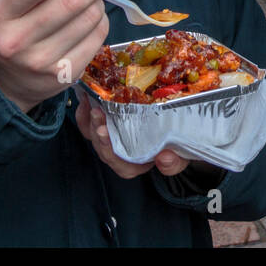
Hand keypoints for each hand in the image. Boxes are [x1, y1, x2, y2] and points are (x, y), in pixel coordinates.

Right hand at [0, 0, 108, 114]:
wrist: (8, 82)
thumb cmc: (16, 29)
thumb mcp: (15, 1)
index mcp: (1, 15)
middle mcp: (17, 41)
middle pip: (71, 1)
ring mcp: (41, 61)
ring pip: (90, 18)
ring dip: (98, 2)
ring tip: (91, 1)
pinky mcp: (64, 75)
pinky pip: (98, 37)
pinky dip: (101, 22)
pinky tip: (91, 21)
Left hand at [75, 90, 190, 178]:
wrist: (176, 131)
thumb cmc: (177, 145)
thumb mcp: (181, 155)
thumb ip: (174, 162)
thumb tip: (164, 158)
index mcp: (136, 165)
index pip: (121, 165)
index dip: (111, 151)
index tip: (106, 133)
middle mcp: (120, 154)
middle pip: (103, 148)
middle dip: (97, 131)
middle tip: (98, 114)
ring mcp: (112, 139)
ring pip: (94, 136)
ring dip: (90, 121)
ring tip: (92, 105)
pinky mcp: (107, 125)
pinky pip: (89, 125)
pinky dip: (85, 114)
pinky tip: (86, 100)